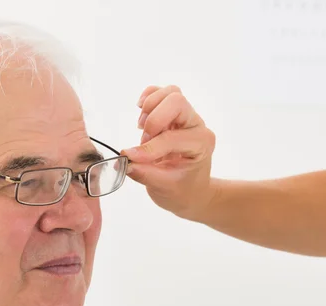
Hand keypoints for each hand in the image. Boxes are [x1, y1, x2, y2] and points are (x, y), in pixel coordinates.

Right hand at [122, 85, 216, 218]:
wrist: (189, 191)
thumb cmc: (181, 191)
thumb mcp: (163, 188)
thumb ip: (144, 173)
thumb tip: (124, 159)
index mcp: (201, 145)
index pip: (172, 138)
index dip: (149, 148)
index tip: (131, 158)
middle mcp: (196, 126)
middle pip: (176, 102)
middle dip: (153, 120)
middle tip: (144, 139)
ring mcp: (185, 117)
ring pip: (170, 93)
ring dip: (150, 108)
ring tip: (142, 129)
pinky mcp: (172, 114)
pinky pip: (161, 93)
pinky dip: (148, 98)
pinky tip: (141, 113)